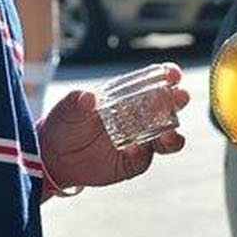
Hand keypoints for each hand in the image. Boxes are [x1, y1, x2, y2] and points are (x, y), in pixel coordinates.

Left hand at [38, 69, 188, 191]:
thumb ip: (77, 102)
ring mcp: (140, 140)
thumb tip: (88, 97)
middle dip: (177, 102)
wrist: (56, 157)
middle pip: (167, 108)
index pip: (152, 83)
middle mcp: (139, 116)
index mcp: (127, 96)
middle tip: (180, 98)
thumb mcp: (67, 109)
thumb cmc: (65, 124)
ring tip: (168, 136)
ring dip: (171, 136)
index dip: (166, 77)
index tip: (174, 74)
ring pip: (166, 137)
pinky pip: (145, 159)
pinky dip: (143, 155)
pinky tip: (134, 151)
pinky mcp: (133, 162)